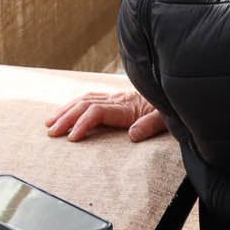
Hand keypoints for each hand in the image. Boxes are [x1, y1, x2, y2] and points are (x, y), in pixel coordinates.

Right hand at [46, 89, 165, 142]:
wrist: (179, 91)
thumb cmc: (173, 108)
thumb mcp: (167, 119)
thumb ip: (150, 126)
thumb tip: (132, 135)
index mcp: (128, 106)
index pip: (97, 111)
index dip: (83, 123)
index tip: (71, 138)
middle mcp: (118, 99)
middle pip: (85, 104)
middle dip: (66, 118)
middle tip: (51, 132)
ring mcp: (116, 97)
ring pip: (84, 99)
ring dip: (65, 110)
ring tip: (50, 122)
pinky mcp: (117, 98)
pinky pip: (90, 98)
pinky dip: (74, 105)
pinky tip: (66, 111)